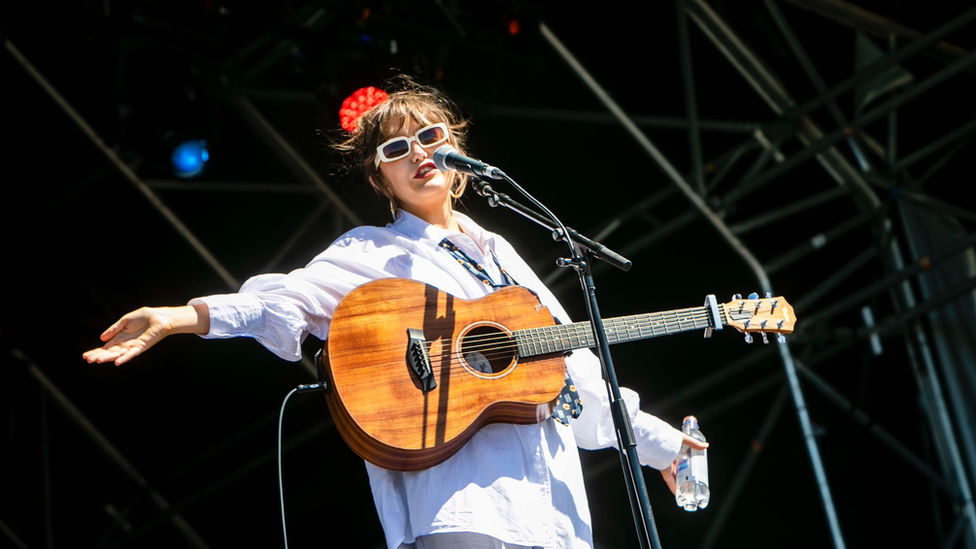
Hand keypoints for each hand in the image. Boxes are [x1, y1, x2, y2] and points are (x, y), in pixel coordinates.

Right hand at [82, 304, 208, 365]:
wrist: (159, 316)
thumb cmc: (144, 317)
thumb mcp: (125, 321)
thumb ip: (114, 329)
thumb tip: (101, 338)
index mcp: (120, 338)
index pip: (105, 347)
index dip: (96, 351)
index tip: (85, 356)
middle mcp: (125, 344)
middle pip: (109, 352)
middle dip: (99, 356)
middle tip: (88, 360)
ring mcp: (133, 346)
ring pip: (118, 354)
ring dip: (108, 358)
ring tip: (97, 361)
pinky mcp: (141, 346)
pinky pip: (132, 354)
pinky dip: (124, 358)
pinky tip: (116, 362)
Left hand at [661, 433, 708, 494]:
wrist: (658, 441)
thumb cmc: (669, 438)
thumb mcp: (684, 439)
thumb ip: (695, 443)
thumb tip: (706, 446)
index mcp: (673, 451)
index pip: (681, 459)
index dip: (687, 464)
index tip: (694, 468)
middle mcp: (669, 458)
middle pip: (678, 469)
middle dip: (684, 475)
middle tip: (692, 480)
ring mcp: (666, 465)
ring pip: (674, 476)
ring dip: (679, 482)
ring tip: (686, 489)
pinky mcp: (664, 470)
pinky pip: (669, 481)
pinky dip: (673, 487)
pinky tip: (677, 494)